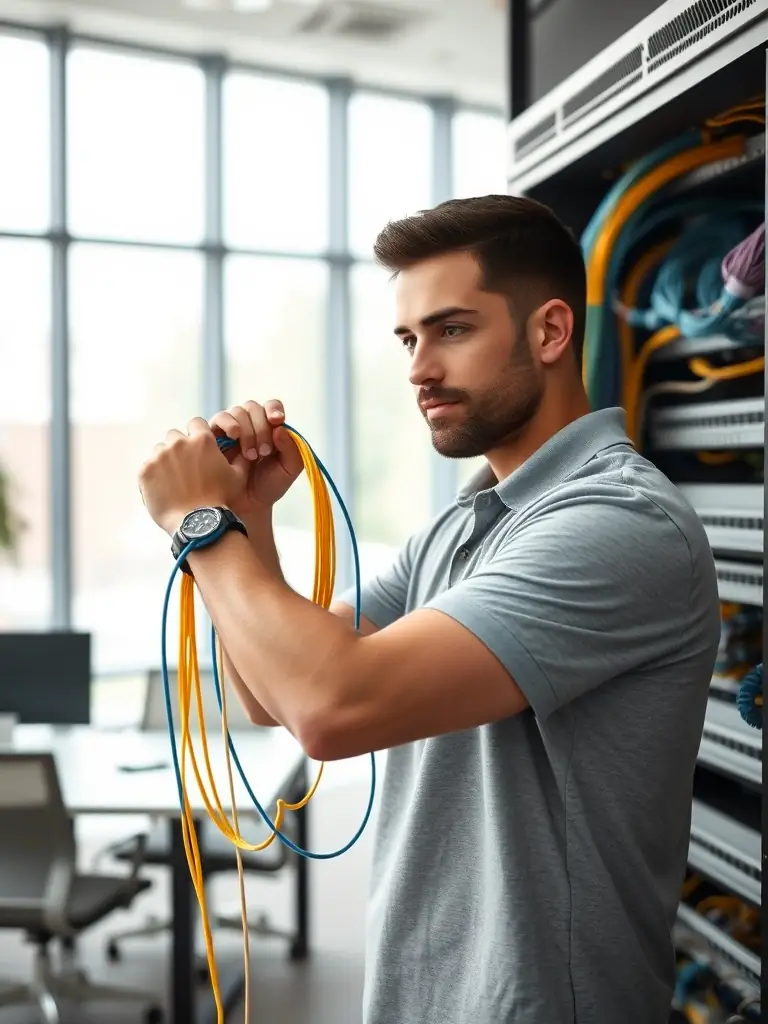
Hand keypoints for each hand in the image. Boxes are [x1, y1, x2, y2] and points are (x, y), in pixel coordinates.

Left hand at [138, 418, 244, 535]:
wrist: (198, 524)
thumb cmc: (221, 501)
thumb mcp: (238, 477)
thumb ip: (238, 457)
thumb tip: (241, 449)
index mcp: (202, 440)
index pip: (195, 423)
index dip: (196, 434)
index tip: (197, 447)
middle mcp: (179, 443)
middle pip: (174, 436)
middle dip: (179, 448)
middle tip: (185, 468)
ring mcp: (160, 456)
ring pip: (159, 451)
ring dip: (165, 461)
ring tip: (174, 482)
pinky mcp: (145, 471)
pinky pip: (147, 467)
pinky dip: (153, 476)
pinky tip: (163, 490)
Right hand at [208, 399, 303, 520]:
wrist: (247, 505)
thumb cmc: (268, 487)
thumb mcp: (288, 470)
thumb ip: (291, 449)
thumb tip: (279, 428)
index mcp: (270, 428)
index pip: (271, 406)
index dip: (274, 409)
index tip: (277, 421)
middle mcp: (250, 425)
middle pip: (253, 407)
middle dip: (261, 427)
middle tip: (265, 451)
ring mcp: (231, 429)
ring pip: (237, 412)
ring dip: (247, 431)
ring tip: (251, 455)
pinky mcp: (214, 435)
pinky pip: (219, 419)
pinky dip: (228, 424)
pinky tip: (235, 437)